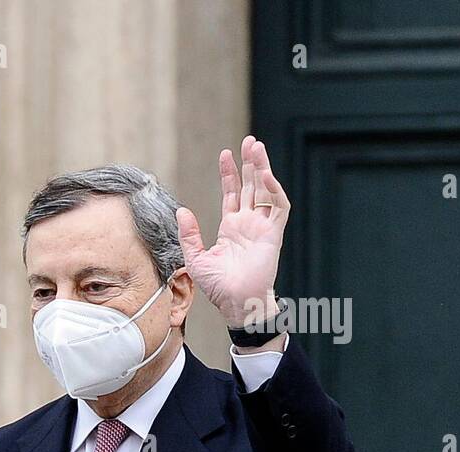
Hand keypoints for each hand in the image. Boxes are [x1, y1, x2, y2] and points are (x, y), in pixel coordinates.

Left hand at [176, 136, 289, 326]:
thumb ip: (189, 234)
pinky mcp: (273, 234)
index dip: (230, 173)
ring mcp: (262, 227)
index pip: (233, 193)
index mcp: (232, 226)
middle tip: (249, 141)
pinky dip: (274, 190)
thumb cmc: (218, 287)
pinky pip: (278, 207)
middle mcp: (249, 223)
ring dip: (263, 169)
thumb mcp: (195, 258)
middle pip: (252, 185)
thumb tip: (181, 211)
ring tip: (257, 148)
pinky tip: (266, 176)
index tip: (226, 153)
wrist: (235, 302)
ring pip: (266, 190)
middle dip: (251, 163)